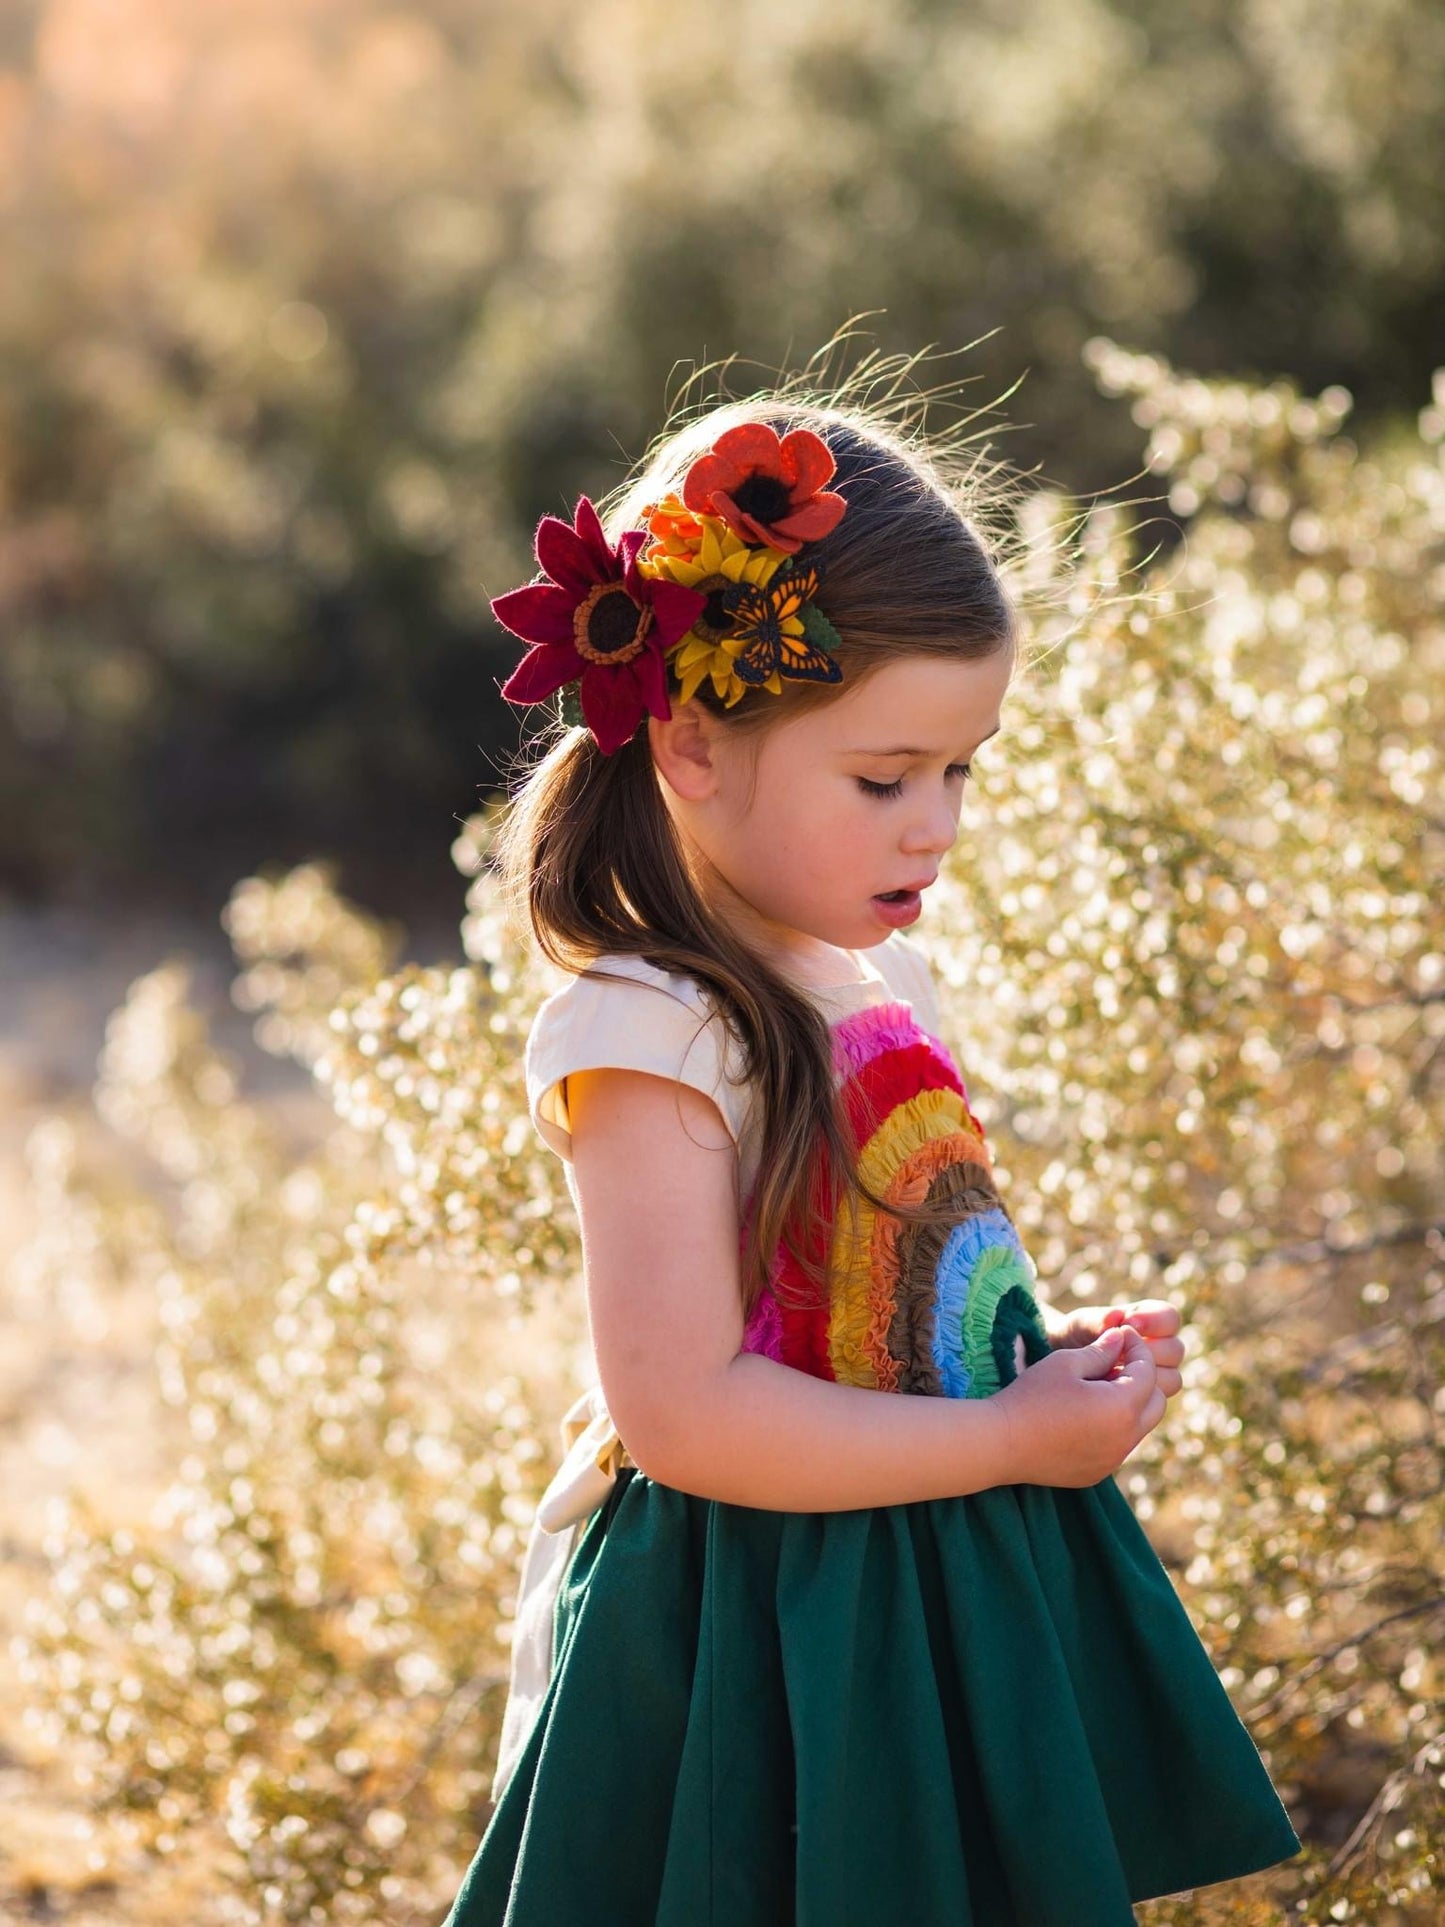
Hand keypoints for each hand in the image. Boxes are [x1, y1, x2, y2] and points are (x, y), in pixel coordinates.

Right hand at [993, 1325, 1164, 1487]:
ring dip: (1129, 1403)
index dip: (1138, 1347)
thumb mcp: (1066, 1362)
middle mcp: (1126, 1439)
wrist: (1000, 1443)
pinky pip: (1119, 1445)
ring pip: (1139, 1426)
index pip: (1148, 1372)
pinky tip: (1084, 1412)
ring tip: (1099, 1384)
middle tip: (1116, 1360)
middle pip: (1156, 1402)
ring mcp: (1113, 1460)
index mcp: (1122, 1408)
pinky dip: (1113, 1426)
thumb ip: (1101, 1350)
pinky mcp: (1098, 1472)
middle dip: (1144, 1377)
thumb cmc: (1031, 1396)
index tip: (1122, 1333)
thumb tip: (1122, 1339)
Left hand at [1043, 1297, 1184, 1397]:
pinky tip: (1110, 1391)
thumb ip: (1095, 1321)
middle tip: (1122, 1354)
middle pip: (1175, 1350)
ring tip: (1113, 1373)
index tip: (1128, 1324)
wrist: (1063, 1370)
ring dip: (1146, 1375)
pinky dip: (1136, 1396)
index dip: (1155, 1321)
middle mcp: (1162, 1351)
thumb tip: (1114, 1318)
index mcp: (1151, 1323)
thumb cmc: (1075, 1340)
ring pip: (1172, 1380)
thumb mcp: (1079, 1327)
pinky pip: (1156, 1404)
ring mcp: (1159, 1378)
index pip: (1170, 1318)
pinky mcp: (1150, 1403)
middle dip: (1149, 1350)